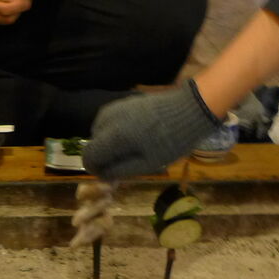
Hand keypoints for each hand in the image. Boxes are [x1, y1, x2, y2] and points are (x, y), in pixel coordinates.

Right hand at [82, 81, 220, 179]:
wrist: (190, 109)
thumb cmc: (172, 141)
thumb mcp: (147, 164)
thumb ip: (120, 170)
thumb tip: (102, 175)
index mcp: (114, 136)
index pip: (89, 155)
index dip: (94, 169)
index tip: (108, 176)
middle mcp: (108, 119)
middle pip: (93, 143)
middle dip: (103, 156)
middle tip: (124, 165)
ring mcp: (115, 108)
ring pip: (99, 131)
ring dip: (108, 143)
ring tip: (130, 151)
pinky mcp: (123, 102)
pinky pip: (109, 121)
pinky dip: (114, 132)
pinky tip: (132, 137)